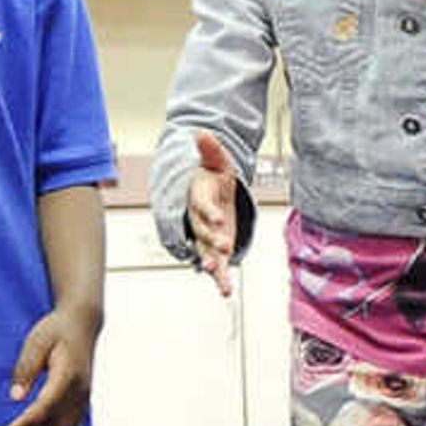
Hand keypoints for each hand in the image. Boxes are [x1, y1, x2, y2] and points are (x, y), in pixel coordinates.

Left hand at [0, 307, 97, 425]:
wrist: (82, 324)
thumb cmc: (55, 330)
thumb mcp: (37, 341)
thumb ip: (26, 368)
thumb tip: (15, 397)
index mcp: (69, 374)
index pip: (47, 405)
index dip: (28, 422)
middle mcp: (80, 391)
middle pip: (56, 425)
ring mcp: (83, 399)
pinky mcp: (80, 403)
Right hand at [187, 134, 241, 295]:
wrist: (206, 190)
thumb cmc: (212, 176)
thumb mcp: (216, 160)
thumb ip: (210, 150)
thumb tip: (201, 133)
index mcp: (199, 198)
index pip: (201, 206)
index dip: (208, 212)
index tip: (217, 218)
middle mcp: (199, 220)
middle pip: (203, 232)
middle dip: (212, 241)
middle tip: (222, 248)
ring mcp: (206, 236)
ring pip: (205, 252)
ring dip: (211, 265)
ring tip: (217, 276)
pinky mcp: (214, 248)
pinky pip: (215, 265)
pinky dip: (220, 279)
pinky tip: (226, 291)